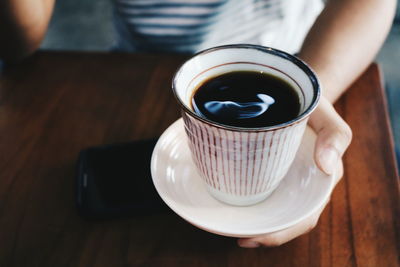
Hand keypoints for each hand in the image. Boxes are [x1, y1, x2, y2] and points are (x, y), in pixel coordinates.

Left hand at [238, 96, 351, 247]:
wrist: (293, 92)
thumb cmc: (311, 104)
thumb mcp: (326, 114)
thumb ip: (334, 134)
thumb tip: (326, 167)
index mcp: (321, 179)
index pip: (306, 216)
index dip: (284, 232)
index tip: (259, 236)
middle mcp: (304, 184)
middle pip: (287, 219)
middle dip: (266, 234)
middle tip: (241, 237)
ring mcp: (286, 178)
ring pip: (272, 208)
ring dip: (255, 223)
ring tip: (232, 229)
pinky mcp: (270, 170)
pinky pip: (261, 190)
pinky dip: (249, 202)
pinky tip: (231, 204)